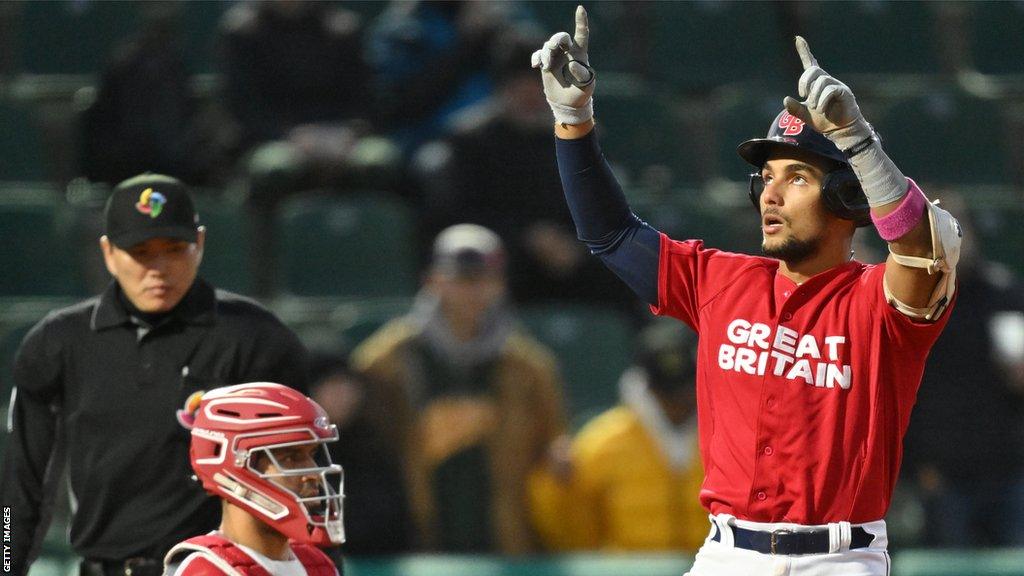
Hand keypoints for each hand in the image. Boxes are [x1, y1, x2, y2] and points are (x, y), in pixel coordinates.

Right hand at [531, 5, 595, 124]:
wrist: (568, 104)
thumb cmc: (581, 93)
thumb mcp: (587, 86)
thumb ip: (582, 74)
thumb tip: (571, 64)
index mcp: (580, 53)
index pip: (582, 34)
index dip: (581, 21)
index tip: (580, 8)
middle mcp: (567, 52)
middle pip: (561, 37)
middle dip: (556, 39)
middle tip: (553, 47)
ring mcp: (556, 57)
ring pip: (548, 46)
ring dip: (546, 53)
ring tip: (546, 66)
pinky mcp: (546, 64)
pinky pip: (538, 55)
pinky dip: (536, 57)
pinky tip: (535, 65)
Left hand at [783, 36, 868, 139]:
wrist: (839, 130)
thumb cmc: (824, 120)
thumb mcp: (805, 115)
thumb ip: (795, 108)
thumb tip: (785, 99)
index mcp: (816, 83)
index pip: (810, 63)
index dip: (804, 51)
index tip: (798, 38)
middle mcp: (826, 80)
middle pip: (813, 70)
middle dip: (804, 82)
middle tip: (803, 95)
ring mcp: (836, 85)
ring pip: (821, 81)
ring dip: (814, 96)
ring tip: (815, 107)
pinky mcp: (844, 92)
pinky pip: (831, 90)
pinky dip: (822, 101)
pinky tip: (821, 109)